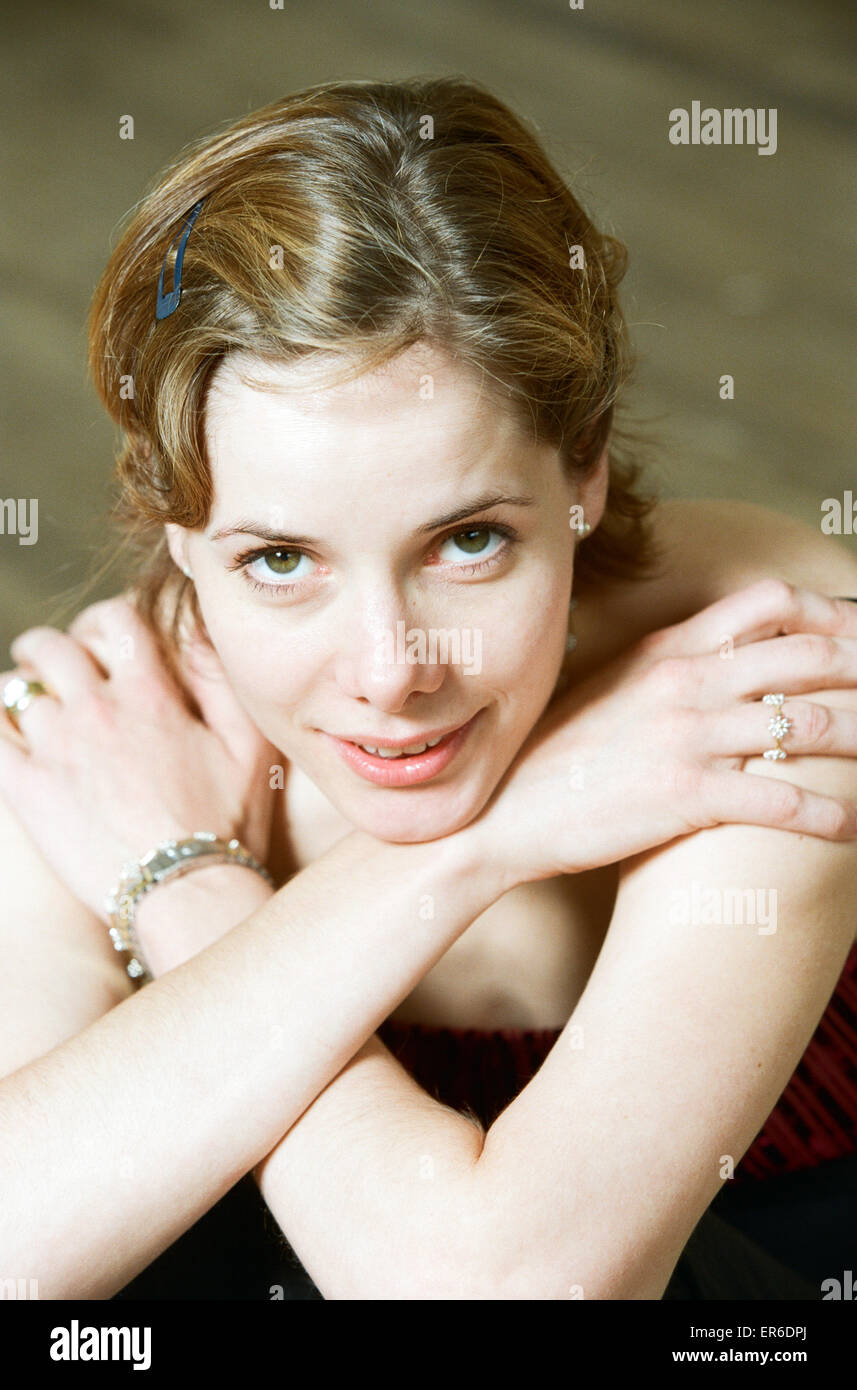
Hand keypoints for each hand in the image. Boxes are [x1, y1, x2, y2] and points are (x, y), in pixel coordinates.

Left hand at [0, 595, 279, 922]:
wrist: (186, 890)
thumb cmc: (226, 826)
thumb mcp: (249, 747)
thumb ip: (222, 683)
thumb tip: (202, 636)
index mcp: (150, 695)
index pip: (114, 623)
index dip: (101, 622)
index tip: (96, 640)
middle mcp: (98, 710)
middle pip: (51, 648)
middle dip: (44, 648)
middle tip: (43, 663)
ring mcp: (57, 747)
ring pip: (14, 690)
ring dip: (18, 691)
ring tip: (21, 706)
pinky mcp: (26, 788)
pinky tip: (0, 731)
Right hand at [465, 579, 856, 887]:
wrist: (501, 813)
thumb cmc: (559, 755)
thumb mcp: (614, 688)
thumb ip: (670, 668)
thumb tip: (722, 665)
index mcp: (671, 649)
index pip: (769, 604)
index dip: (831, 613)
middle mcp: (687, 681)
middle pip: (809, 656)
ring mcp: (688, 737)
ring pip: (810, 726)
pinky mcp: (686, 796)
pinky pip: (780, 802)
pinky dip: (829, 818)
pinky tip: (852, 829)